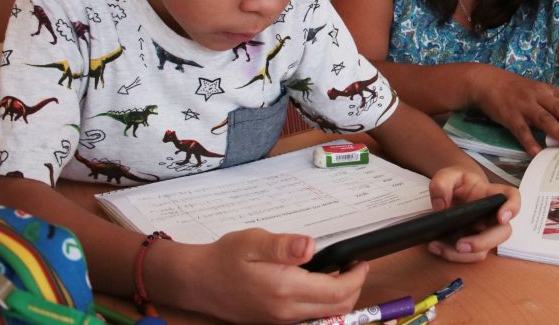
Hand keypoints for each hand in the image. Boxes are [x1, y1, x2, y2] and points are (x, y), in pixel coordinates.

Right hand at [183, 228, 368, 323]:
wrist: (197, 281)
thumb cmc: (225, 258)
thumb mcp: (253, 241)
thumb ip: (283, 245)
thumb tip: (310, 245)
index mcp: (285, 289)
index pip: (337, 292)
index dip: (356, 278)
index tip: (361, 262)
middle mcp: (286, 311)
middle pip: (337, 308)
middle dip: (353, 288)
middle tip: (355, 266)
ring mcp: (280, 319)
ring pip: (325, 315)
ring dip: (339, 297)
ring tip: (341, 273)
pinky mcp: (274, 321)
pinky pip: (309, 316)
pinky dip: (323, 303)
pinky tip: (319, 284)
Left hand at [425, 167, 519, 262]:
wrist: (449, 192)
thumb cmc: (455, 182)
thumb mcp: (446, 175)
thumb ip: (442, 184)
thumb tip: (440, 206)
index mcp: (491, 194)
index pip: (511, 197)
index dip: (512, 207)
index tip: (502, 217)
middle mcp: (492, 215)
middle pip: (502, 232)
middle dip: (483, 242)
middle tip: (460, 245)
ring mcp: (483, 231)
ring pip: (484, 250)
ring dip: (463, 254)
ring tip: (438, 246)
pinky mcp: (471, 243)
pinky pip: (468, 255)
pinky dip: (451, 255)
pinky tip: (436, 247)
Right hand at [469, 65, 558, 153]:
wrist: (486, 81)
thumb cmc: (516, 89)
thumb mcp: (538, 91)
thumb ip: (556, 104)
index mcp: (548, 92)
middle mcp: (539, 97)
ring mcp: (524, 106)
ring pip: (544, 119)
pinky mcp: (509, 116)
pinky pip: (520, 130)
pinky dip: (528, 141)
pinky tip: (536, 152)